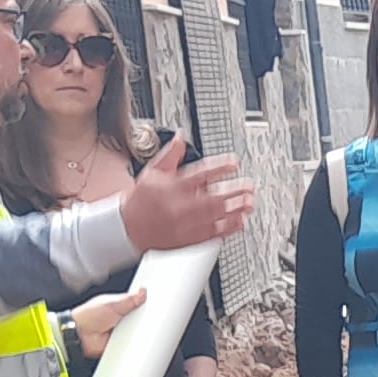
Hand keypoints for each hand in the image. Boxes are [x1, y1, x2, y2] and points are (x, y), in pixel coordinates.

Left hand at [71, 289, 145, 349]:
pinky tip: (137, 340)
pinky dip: (135, 343)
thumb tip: (142, 291)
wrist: (80, 336)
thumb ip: (129, 299)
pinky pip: (132, 343)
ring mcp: (120, 331)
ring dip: (139, 332)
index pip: (136, 303)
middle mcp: (120, 318)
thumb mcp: (112, 303)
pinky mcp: (120, 343)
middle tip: (148, 318)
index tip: (154, 304)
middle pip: (139, 318)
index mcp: (118, 305)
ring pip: (137, 331)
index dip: (145, 303)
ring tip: (141, 329)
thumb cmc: (89, 316)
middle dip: (144, 319)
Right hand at [122, 133, 258, 252]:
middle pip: (213, 197)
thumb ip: (171, 154)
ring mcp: (186, 224)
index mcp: (172, 186)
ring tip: (249, 203)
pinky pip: (212, 234)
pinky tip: (240, 222)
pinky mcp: (189, 239)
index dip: (220, 167)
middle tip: (249, 186)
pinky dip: (228, 228)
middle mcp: (180, 206)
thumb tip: (180, 137)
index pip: (200, 173)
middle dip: (234, 191)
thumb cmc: (140, 200)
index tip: (234, 163)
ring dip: (235, 210)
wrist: (128, 229)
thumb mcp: (152, 172)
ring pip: (215, 217)